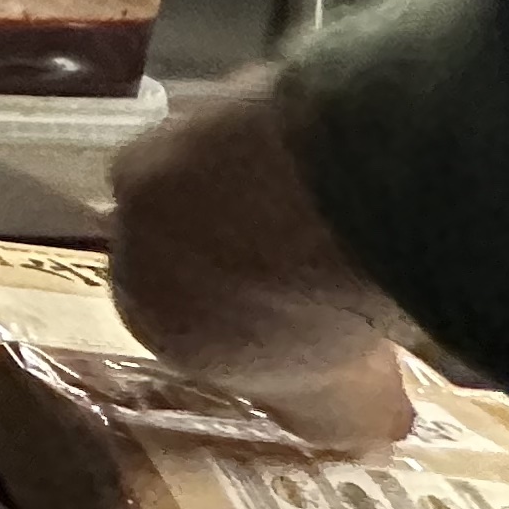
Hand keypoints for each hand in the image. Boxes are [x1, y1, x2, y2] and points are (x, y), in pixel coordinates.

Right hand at [109, 78, 425, 449]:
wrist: (310, 205)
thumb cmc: (299, 314)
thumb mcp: (334, 406)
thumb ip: (336, 411)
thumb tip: (376, 421)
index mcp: (143, 311)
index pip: (184, 323)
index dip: (245, 329)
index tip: (303, 331)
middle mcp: (133, 223)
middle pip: (188, 238)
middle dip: (245, 252)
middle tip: (320, 270)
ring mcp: (170, 147)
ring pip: (213, 171)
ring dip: (262, 190)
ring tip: (337, 217)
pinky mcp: (219, 87)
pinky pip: (255, 123)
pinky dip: (292, 142)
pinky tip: (345, 169)